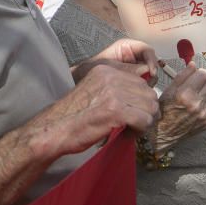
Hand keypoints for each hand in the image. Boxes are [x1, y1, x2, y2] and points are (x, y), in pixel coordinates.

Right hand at [44, 63, 159, 156]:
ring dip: (144, 122)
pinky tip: (127, 135)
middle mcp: (112, 77)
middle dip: (146, 111)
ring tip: (130, 130)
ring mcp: (115, 93)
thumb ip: (115, 89)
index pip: (140, 81)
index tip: (133, 113)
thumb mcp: (94, 92)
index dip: (141, 100)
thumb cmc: (72, 116)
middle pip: (148, 94)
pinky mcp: (117, 111)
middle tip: (134, 125)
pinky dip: (139, 131)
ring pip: (149, 108)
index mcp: (106, 70)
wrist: (56, 128)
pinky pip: (144, 121)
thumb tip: (142, 98)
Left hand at [71, 38, 157, 85]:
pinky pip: (143, 85)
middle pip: (151, 64)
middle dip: (150, 75)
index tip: (151, 71)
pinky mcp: (133, 81)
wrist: (81, 79)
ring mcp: (134, 69)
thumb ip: (129, 68)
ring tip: (135, 90)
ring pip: (149, 76)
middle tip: (146, 84)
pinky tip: (134, 94)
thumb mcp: (111, 67)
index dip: (152, 60)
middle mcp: (133, 57)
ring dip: (146, 84)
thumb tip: (146, 71)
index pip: (147, 50)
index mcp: (127, 47)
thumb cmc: (91, 69)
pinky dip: (141, 90)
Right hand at [154, 63, 205, 152]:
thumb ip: (182, 76)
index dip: (198, 73)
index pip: (203, 74)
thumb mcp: (168, 90)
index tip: (195, 75)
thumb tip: (193, 64)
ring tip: (197, 95)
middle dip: (204, 81)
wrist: (165, 133)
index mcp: (185, 95)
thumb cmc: (164, 111)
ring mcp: (204, 114)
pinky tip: (199, 104)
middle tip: (196, 85)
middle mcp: (197, 105)